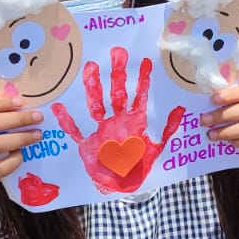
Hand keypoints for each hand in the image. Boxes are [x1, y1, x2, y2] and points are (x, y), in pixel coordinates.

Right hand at [52, 47, 184, 192]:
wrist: (121, 186)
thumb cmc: (138, 167)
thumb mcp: (157, 148)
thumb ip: (167, 129)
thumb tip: (180, 108)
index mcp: (133, 122)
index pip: (138, 97)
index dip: (142, 80)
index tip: (145, 62)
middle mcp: (116, 121)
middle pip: (116, 93)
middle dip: (117, 74)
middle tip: (118, 53)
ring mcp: (101, 130)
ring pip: (96, 104)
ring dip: (94, 88)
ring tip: (90, 67)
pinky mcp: (88, 143)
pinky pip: (76, 130)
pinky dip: (67, 120)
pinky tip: (58, 107)